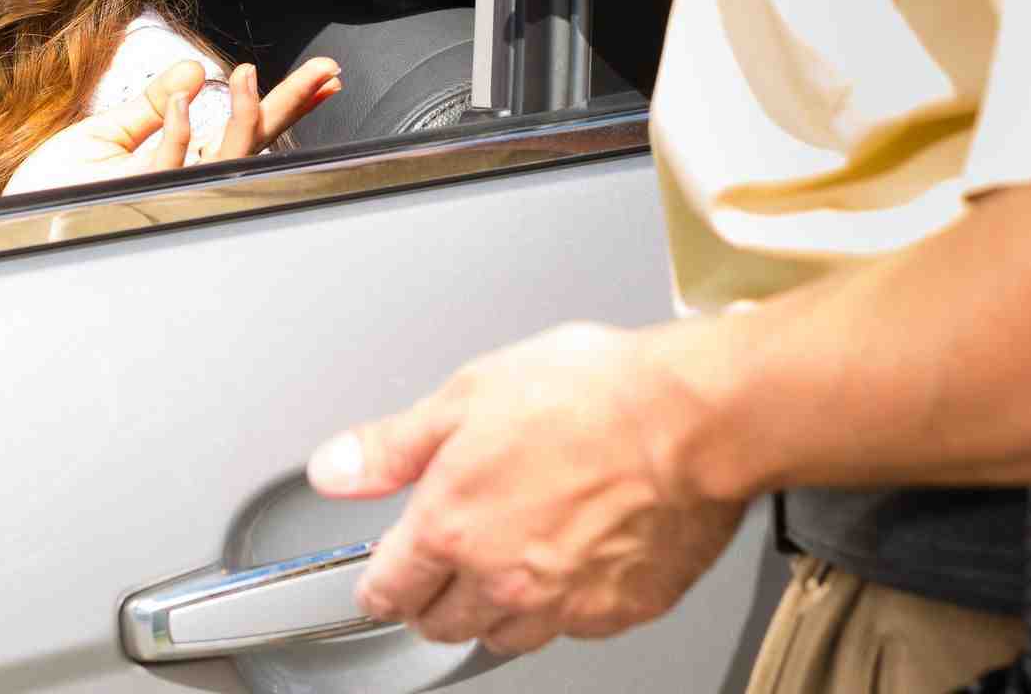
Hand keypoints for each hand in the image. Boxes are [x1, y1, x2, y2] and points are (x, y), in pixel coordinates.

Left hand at [2, 56, 340, 194]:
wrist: (13, 220)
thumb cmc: (51, 190)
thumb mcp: (106, 133)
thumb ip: (153, 104)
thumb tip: (196, 71)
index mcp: (180, 161)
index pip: (244, 128)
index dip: (281, 102)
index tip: (319, 79)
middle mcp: (184, 180)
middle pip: (254, 143)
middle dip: (293, 108)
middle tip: (326, 74)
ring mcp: (167, 190)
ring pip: (228, 155)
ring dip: (246, 113)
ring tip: (248, 74)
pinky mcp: (141, 195)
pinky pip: (176, 160)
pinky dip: (184, 126)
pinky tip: (188, 97)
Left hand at [307, 322, 747, 657]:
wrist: (695, 417)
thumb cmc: (594, 395)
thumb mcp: (468, 394)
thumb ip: (393, 445)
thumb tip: (335, 469)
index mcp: (452, 527)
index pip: (389, 588)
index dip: (379, 583)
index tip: (382, 578)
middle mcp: (502, 580)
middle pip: (443, 623)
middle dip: (434, 597)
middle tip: (447, 560)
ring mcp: (565, 605)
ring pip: (507, 635)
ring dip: (496, 608)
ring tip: (511, 558)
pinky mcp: (620, 611)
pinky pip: (574, 626)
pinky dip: (565, 603)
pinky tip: (574, 557)